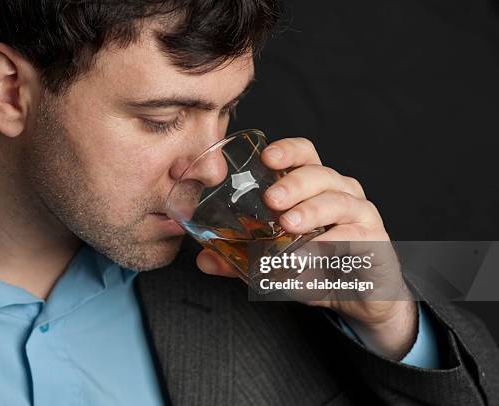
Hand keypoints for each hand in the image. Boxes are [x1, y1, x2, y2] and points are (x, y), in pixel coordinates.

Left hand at [195, 137, 416, 359]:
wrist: (362, 295)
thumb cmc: (318, 265)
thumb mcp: (277, 260)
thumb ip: (243, 257)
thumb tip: (205, 260)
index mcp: (316, 187)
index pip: (305, 155)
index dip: (288, 151)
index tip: (267, 158)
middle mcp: (341, 193)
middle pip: (319, 174)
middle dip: (293, 184)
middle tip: (271, 200)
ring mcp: (360, 215)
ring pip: (338, 201)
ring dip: (311, 211)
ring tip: (288, 225)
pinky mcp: (375, 241)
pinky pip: (355, 237)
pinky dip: (332, 243)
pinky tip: (313, 252)